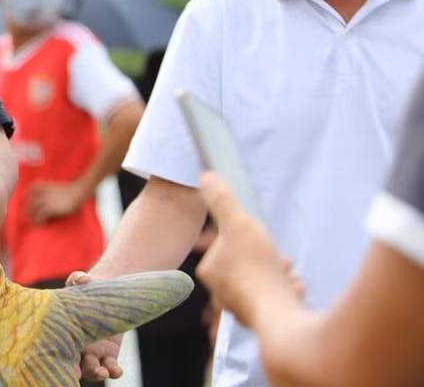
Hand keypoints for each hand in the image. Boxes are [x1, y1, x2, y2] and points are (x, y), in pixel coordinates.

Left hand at [28, 180, 87, 224]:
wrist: (78, 191)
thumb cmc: (71, 190)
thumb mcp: (57, 188)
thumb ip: (50, 191)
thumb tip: (47, 199)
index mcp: (44, 185)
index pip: (30, 189)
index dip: (26, 195)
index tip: (25, 200)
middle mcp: (42, 192)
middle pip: (30, 201)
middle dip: (28, 209)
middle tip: (27, 216)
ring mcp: (45, 200)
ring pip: (33, 209)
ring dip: (32, 217)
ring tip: (33, 223)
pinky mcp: (50, 208)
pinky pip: (40, 216)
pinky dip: (38, 221)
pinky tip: (39, 224)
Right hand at [66, 271, 122, 380]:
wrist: (105, 292)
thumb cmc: (87, 286)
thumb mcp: (81, 281)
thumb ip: (78, 279)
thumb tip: (80, 279)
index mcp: (65, 331)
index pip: (59, 348)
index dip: (60, 358)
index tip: (64, 365)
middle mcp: (76, 345)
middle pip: (73, 363)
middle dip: (76, 371)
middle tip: (78, 374)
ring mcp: (92, 352)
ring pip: (92, 369)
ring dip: (97, 373)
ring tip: (104, 372)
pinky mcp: (109, 354)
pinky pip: (110, 367)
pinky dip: (113, 371)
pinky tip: (116, 370)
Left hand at [196, 172, 302, 327]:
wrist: (279, 315)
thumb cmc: (256, 269)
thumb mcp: (239, 223)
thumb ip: (222, 200)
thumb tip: (205, 177)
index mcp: (211, 271)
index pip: (224, 246)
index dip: (243, 237)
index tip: (258, 236)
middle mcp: (221, 293)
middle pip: (245, 264)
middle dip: (266, 257)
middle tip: (279, 256)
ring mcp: (242, 310)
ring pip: (262, 283)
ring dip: (278, 273)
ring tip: (288, 272)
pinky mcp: (264, 322)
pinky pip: (276, 301)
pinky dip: (287, 292)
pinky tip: (295, 289)